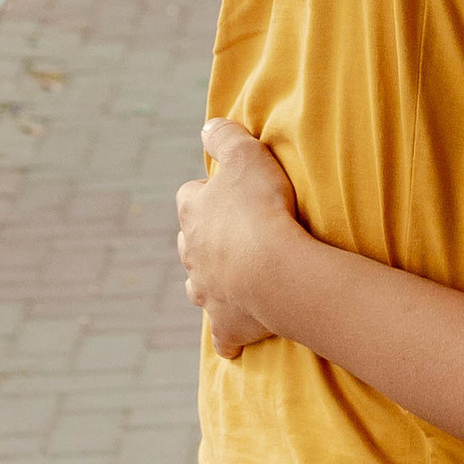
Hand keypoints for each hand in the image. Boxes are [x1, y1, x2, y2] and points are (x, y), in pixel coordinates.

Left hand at [176, 115, 302, 354]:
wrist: (274, 271)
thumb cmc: (261, 208)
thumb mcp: (246, 155)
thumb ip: (225, 136)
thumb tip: (207, 126)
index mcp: (192, 213)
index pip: (189, 196)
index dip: (208, 193)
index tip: (230, 193)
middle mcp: (191, 255)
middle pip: (190, 244)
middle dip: (207, 239)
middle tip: (237, 234)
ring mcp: (206, 292)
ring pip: (198, 287)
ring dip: (212, 281)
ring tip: (235, 277)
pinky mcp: (225, 324)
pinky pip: (222, 335)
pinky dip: (227, 334)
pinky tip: (236, 337)